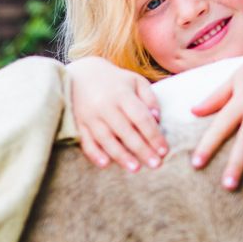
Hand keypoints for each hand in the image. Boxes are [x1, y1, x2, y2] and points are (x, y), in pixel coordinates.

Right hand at [66, 56, 168, 171]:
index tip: (164, 150)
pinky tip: (105, 164)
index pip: (141, 118)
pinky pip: (86, 141)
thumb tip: (157, 119)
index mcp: (122, 94)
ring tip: (135, 168)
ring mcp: (90, 116)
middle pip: (126, 131)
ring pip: (106, 139)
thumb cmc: (114, 80)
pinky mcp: (78, 123)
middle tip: (156, 165)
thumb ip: (149, 98)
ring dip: (121, 155)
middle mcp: (105, 106)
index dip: (153, 135)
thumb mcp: (135, 81)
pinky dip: (94, 154)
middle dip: (142, 149)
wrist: (80, 73)